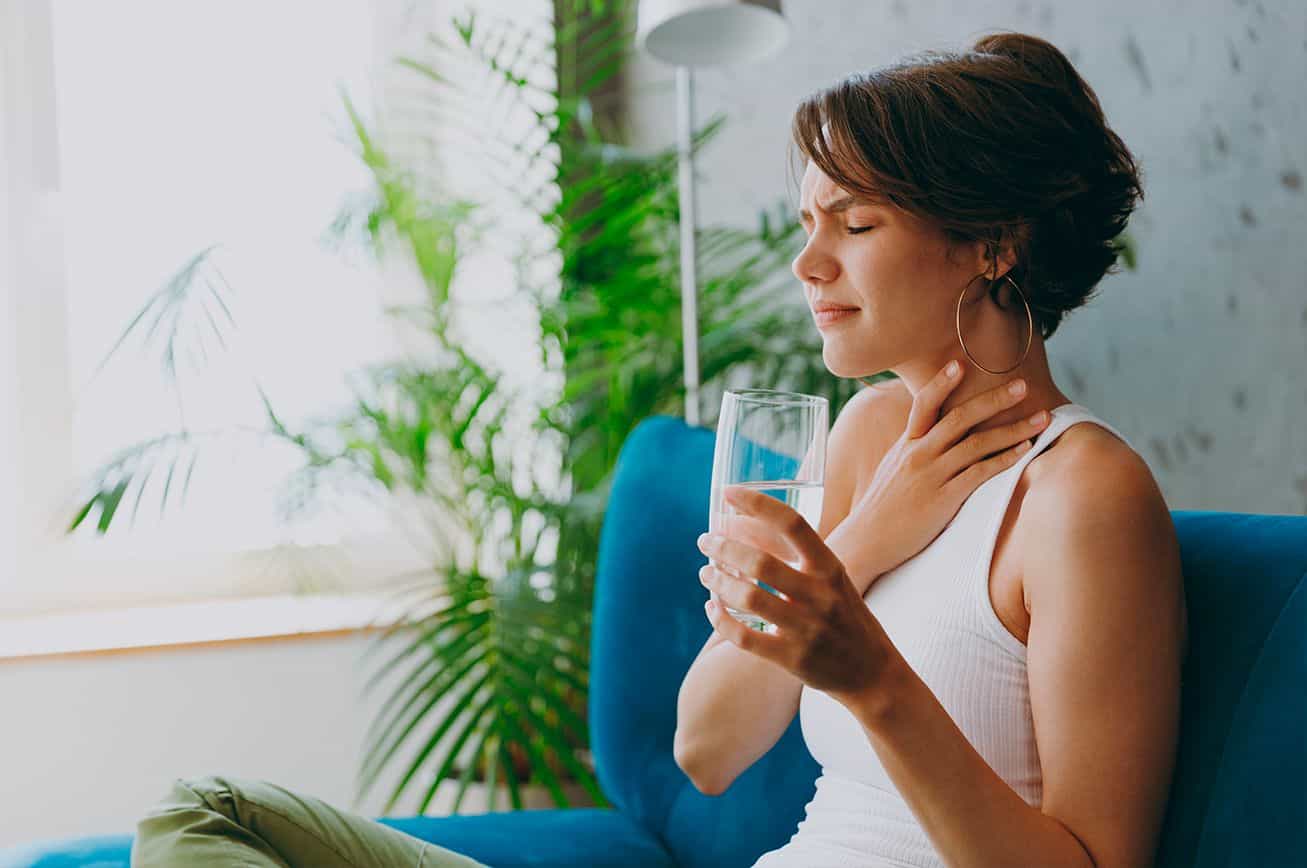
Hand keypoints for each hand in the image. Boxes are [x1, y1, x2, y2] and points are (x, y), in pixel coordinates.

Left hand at [696, 484, 897, 705]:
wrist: (874, 673)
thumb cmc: (847, 618)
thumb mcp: (834, 580)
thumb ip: (800, 557)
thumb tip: (747, 527)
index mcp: (830, 568)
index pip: (792, 523)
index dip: (757, 503)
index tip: (727, 492)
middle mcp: (820, 595)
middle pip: (759, 562)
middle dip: (723, 547)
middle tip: (705, 541)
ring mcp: (807, 628)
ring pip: (747, 597)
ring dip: (718, 581)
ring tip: (705, 572)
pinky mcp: (792, 658)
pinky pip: (744, 637)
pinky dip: (720, 620)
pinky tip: (712, 608)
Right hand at [845, 361, 1049, 582]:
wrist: (865, 540)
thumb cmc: (882, 508)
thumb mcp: (893, 470)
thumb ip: (914, 450)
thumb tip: (932, 437)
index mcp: (906, 444)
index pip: (923, 404)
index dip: (942, 382)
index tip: (961, 363)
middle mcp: (918, 453)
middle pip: (960, 418)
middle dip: (995, 400)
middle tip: (1023, 386)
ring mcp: (931, 475)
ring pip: (977, 443)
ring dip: (1013, 429)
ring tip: (1041, 418)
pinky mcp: (943, 498)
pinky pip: (979, 473)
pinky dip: (1005, 459)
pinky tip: (1025, 451)